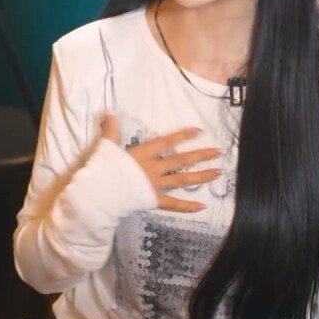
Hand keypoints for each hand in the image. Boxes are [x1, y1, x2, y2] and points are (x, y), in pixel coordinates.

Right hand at [100, 114, 220, 212]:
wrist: (99, 194)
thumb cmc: (102, 170)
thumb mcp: (106, 147)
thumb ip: (111, 130)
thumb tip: (108, 112)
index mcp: (143, 154)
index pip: (166, 142)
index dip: (183, 135)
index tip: (199, 131)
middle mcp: (153, 168)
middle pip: (181, 160)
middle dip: (201, 155)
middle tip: (218, 152)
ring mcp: (155, 185)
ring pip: (182, 179)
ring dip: (201, 176)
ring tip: (218, 173)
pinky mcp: (154, 200)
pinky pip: (174, 204)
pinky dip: (187, 206)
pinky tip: (203, 206)